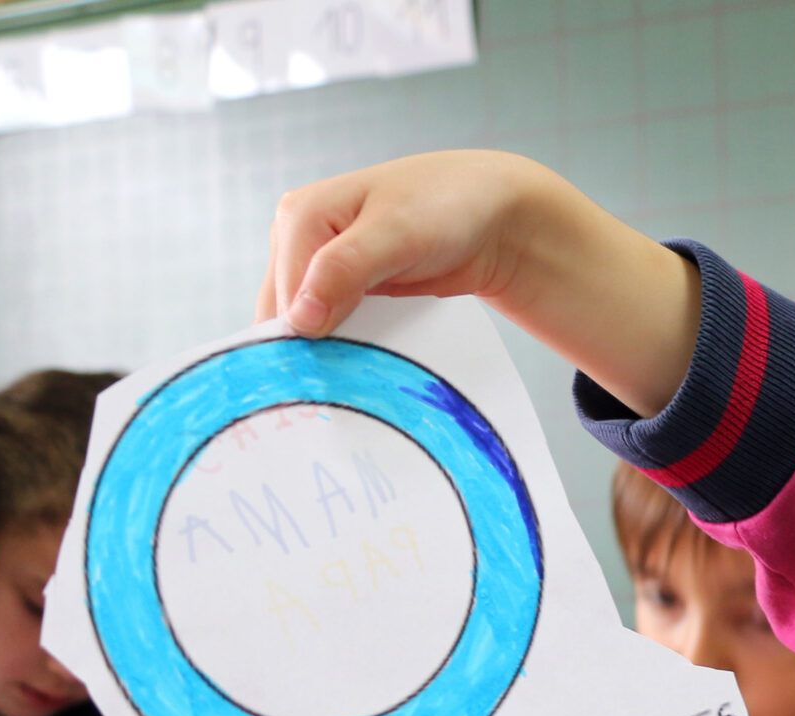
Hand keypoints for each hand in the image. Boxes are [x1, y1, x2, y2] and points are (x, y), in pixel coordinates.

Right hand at [257, 150, 701, 416]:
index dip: (277, 347)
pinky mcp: (374, 294)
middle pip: (287, 319)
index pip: (274, 294)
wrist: (521, 214)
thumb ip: (345, 271)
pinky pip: (350, 337)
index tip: (285, 400)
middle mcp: (313, 241)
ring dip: (325, 375)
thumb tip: (293, 320)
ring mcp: (342, 270)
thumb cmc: (461, 207)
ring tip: (334, 425)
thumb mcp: (400, 235)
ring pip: (316, 335)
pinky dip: (354, 367)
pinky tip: (363, 403)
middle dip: (298, 367)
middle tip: (309, 429)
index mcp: (304, 216)